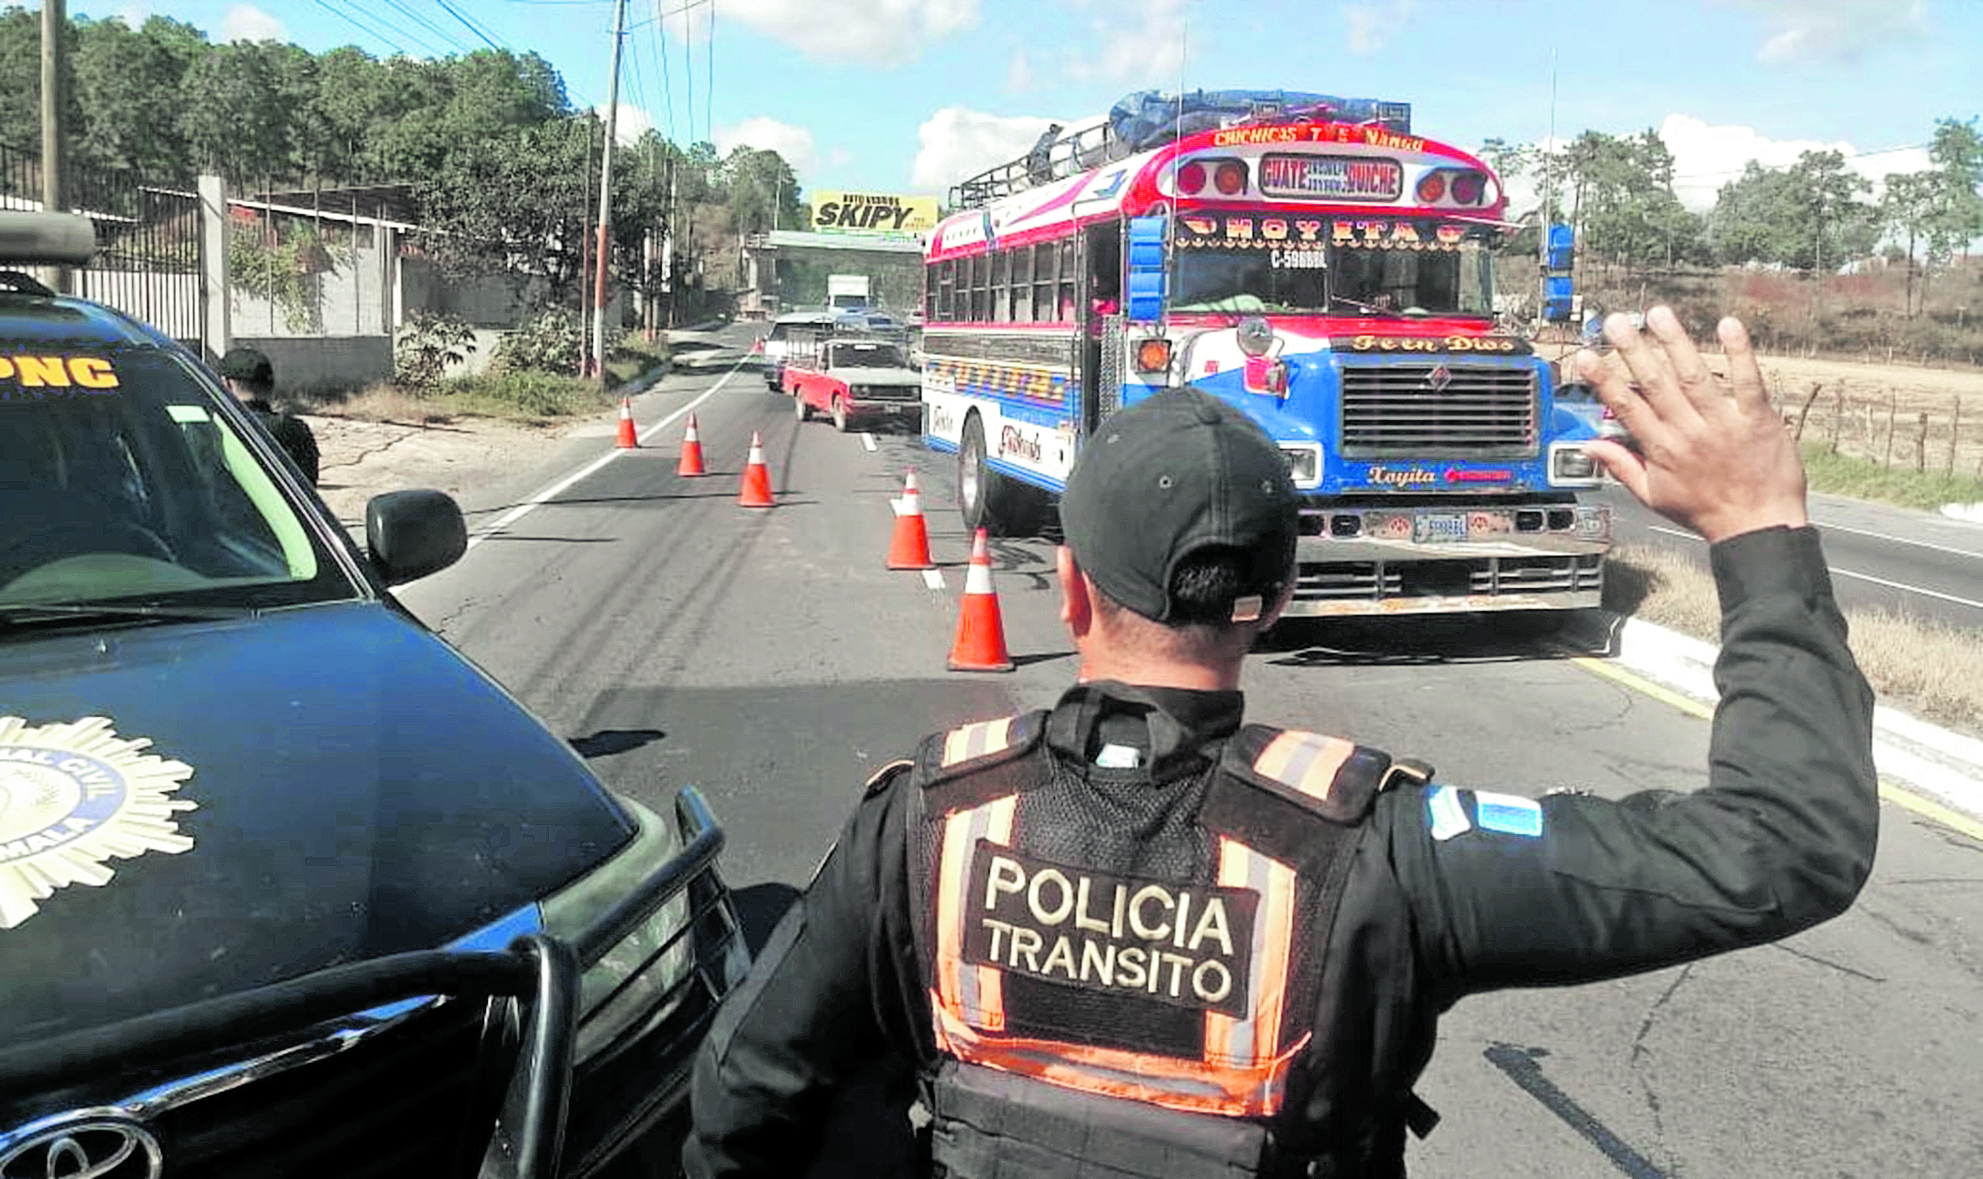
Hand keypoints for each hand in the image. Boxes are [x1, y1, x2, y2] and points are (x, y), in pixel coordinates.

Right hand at [1577, 306, 1808, 544]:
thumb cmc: (1707, 513)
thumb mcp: (1654, 497)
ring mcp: (1723, 423)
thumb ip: (1622, 467)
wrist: (1758, 526)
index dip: (1604, 380)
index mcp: (1661, 449)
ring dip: (1675, 342)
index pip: (1626, 408)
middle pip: (1655, 384)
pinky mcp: (1757, 419)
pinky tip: (1727, 325)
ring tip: (1658, 314)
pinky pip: (1746, 380)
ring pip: (1693, 376)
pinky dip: (1738, 352)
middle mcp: (1688, 432)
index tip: (1587, 356)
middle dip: (1633, 350)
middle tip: (1616, 322)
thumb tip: (1590, 447)